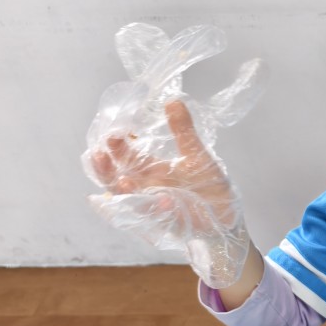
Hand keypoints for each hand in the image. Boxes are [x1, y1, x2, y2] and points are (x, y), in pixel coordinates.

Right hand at [87, 100, 248, 287]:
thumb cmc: (210, 185)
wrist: (226, 217)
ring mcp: (150, 207)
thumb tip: (173, 100)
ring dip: (123, 192)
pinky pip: (150, 220)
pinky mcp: (162, 224)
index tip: (112, 133)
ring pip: (124, 200)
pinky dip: (153, 211)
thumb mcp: (197, 155)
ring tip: (124, 181)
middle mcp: (144, 188)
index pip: (124, 156)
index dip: (115, 146)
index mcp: (150, 169)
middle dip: (104, 168)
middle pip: (113, 178)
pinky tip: (162, 201)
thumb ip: (184, 131)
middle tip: (99, 155)